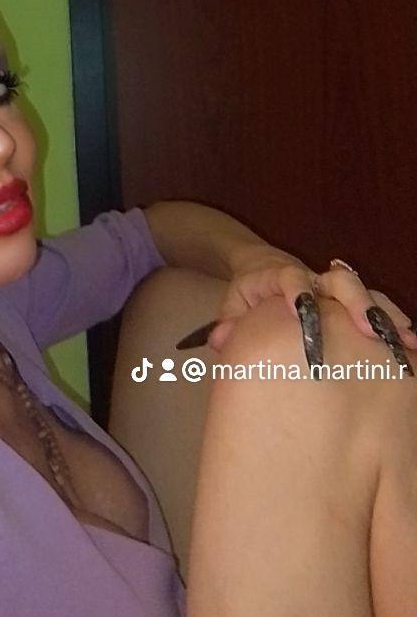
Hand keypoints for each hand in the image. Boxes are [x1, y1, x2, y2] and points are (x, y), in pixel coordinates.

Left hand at [175, 245, 416, 375]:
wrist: (262, 268)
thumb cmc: (248, 291)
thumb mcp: (232, 304)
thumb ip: (228, 321)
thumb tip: (220, 339)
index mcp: (281, 275)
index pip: (290, 276)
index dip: (298, 290)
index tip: (304, 310)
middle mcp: (313, 279)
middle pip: (340, 281)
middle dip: (357, 303)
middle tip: (370, 329)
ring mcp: (333, 289)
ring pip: (365, 292)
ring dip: (386, 316)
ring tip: (407, 342)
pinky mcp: (348, 301)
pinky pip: (375, 308)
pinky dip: (393, 325)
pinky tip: (412, 348)